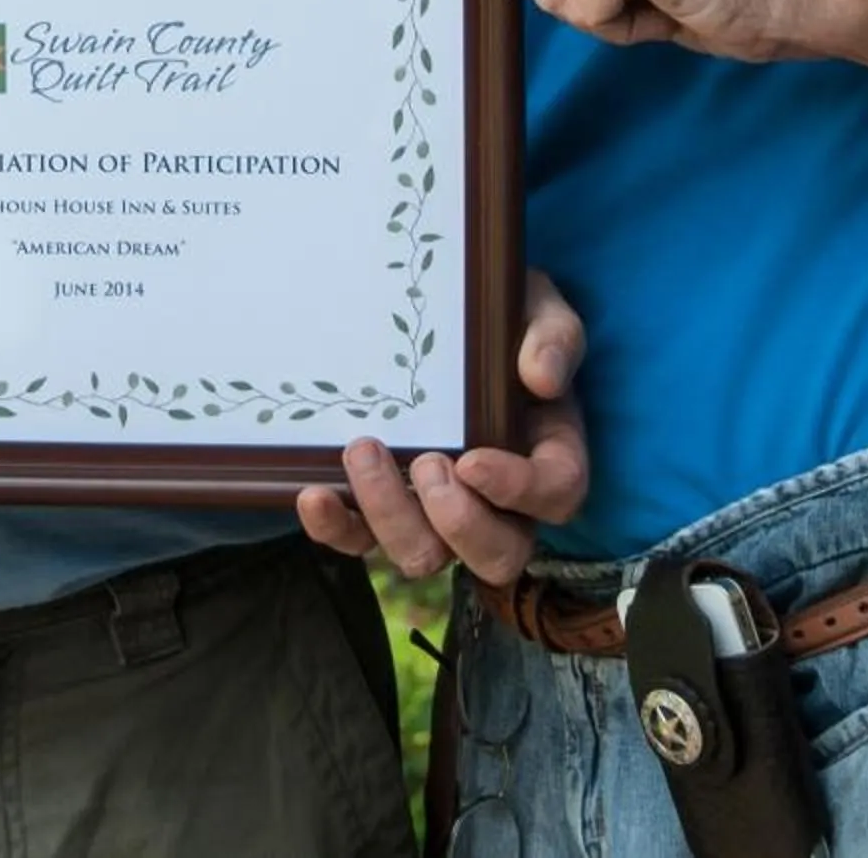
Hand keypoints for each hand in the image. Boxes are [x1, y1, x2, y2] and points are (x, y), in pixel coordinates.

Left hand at [295, 269, 588, 584]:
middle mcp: (501, 502)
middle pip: (496, 555)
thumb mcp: (538, 311)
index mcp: (549, 455)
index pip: (554, 495)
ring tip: (363, 452)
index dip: (517, 491)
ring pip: (425, 555)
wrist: (447, 315)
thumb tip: (542, 376)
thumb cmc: (504, 322)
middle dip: (457, 523)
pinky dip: (337, 528)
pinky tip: (313, 494)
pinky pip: (361, 541)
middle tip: (426, 463)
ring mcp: (440, 513)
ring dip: (391, 517)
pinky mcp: (386, 510)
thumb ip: (553, 337)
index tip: (472, 460)